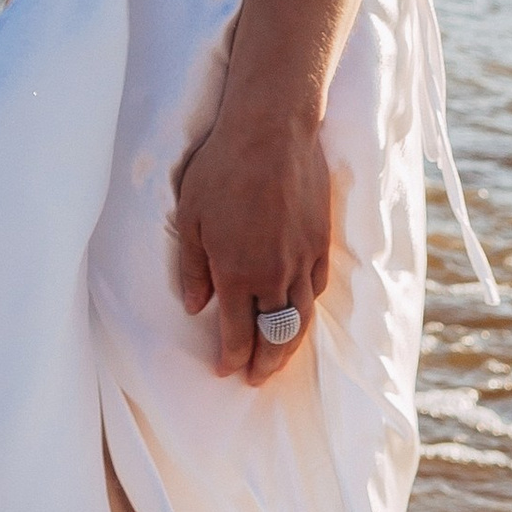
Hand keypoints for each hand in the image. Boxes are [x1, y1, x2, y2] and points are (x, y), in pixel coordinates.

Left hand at [172, 99, 331, 385]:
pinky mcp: (321, 241)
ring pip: (300, 317)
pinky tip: (300, 313)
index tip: (225, 371)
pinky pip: (317, 287)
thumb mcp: (190, 217)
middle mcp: (274, 275)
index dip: (231, 358)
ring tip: (279, 361)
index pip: (237, 334)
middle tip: (256, 380)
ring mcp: (302, 259)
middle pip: (273, 335)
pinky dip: (308, 309)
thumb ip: (194, 268)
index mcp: (237, 274)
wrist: (272, 130)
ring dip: (289, 345)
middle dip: (264, 364)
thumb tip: (195, 307)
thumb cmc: (221, 168)